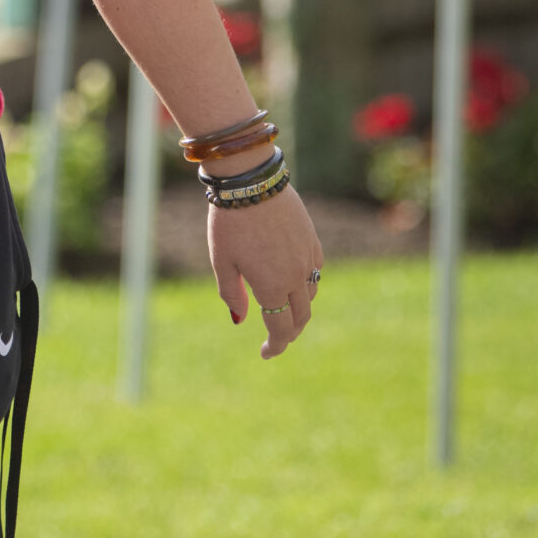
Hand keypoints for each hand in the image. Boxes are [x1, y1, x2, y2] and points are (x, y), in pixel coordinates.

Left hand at [207, 184, 324, 358]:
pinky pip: (315, 271)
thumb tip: (240, 319)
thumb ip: (232, 293)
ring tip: (283, 310)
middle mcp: (296, 277)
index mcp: (272, 287)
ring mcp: (307, 258)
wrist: (251, 183)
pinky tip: (295, 280)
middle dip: (289, 332)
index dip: (275, 346)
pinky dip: (307, 283)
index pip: (281, 329)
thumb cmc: (229, 222)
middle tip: (275, 338)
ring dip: (299, 308)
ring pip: (310, 294)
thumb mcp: (221, 260)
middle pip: (300, 317)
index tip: (265, 354)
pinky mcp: (312, 241)